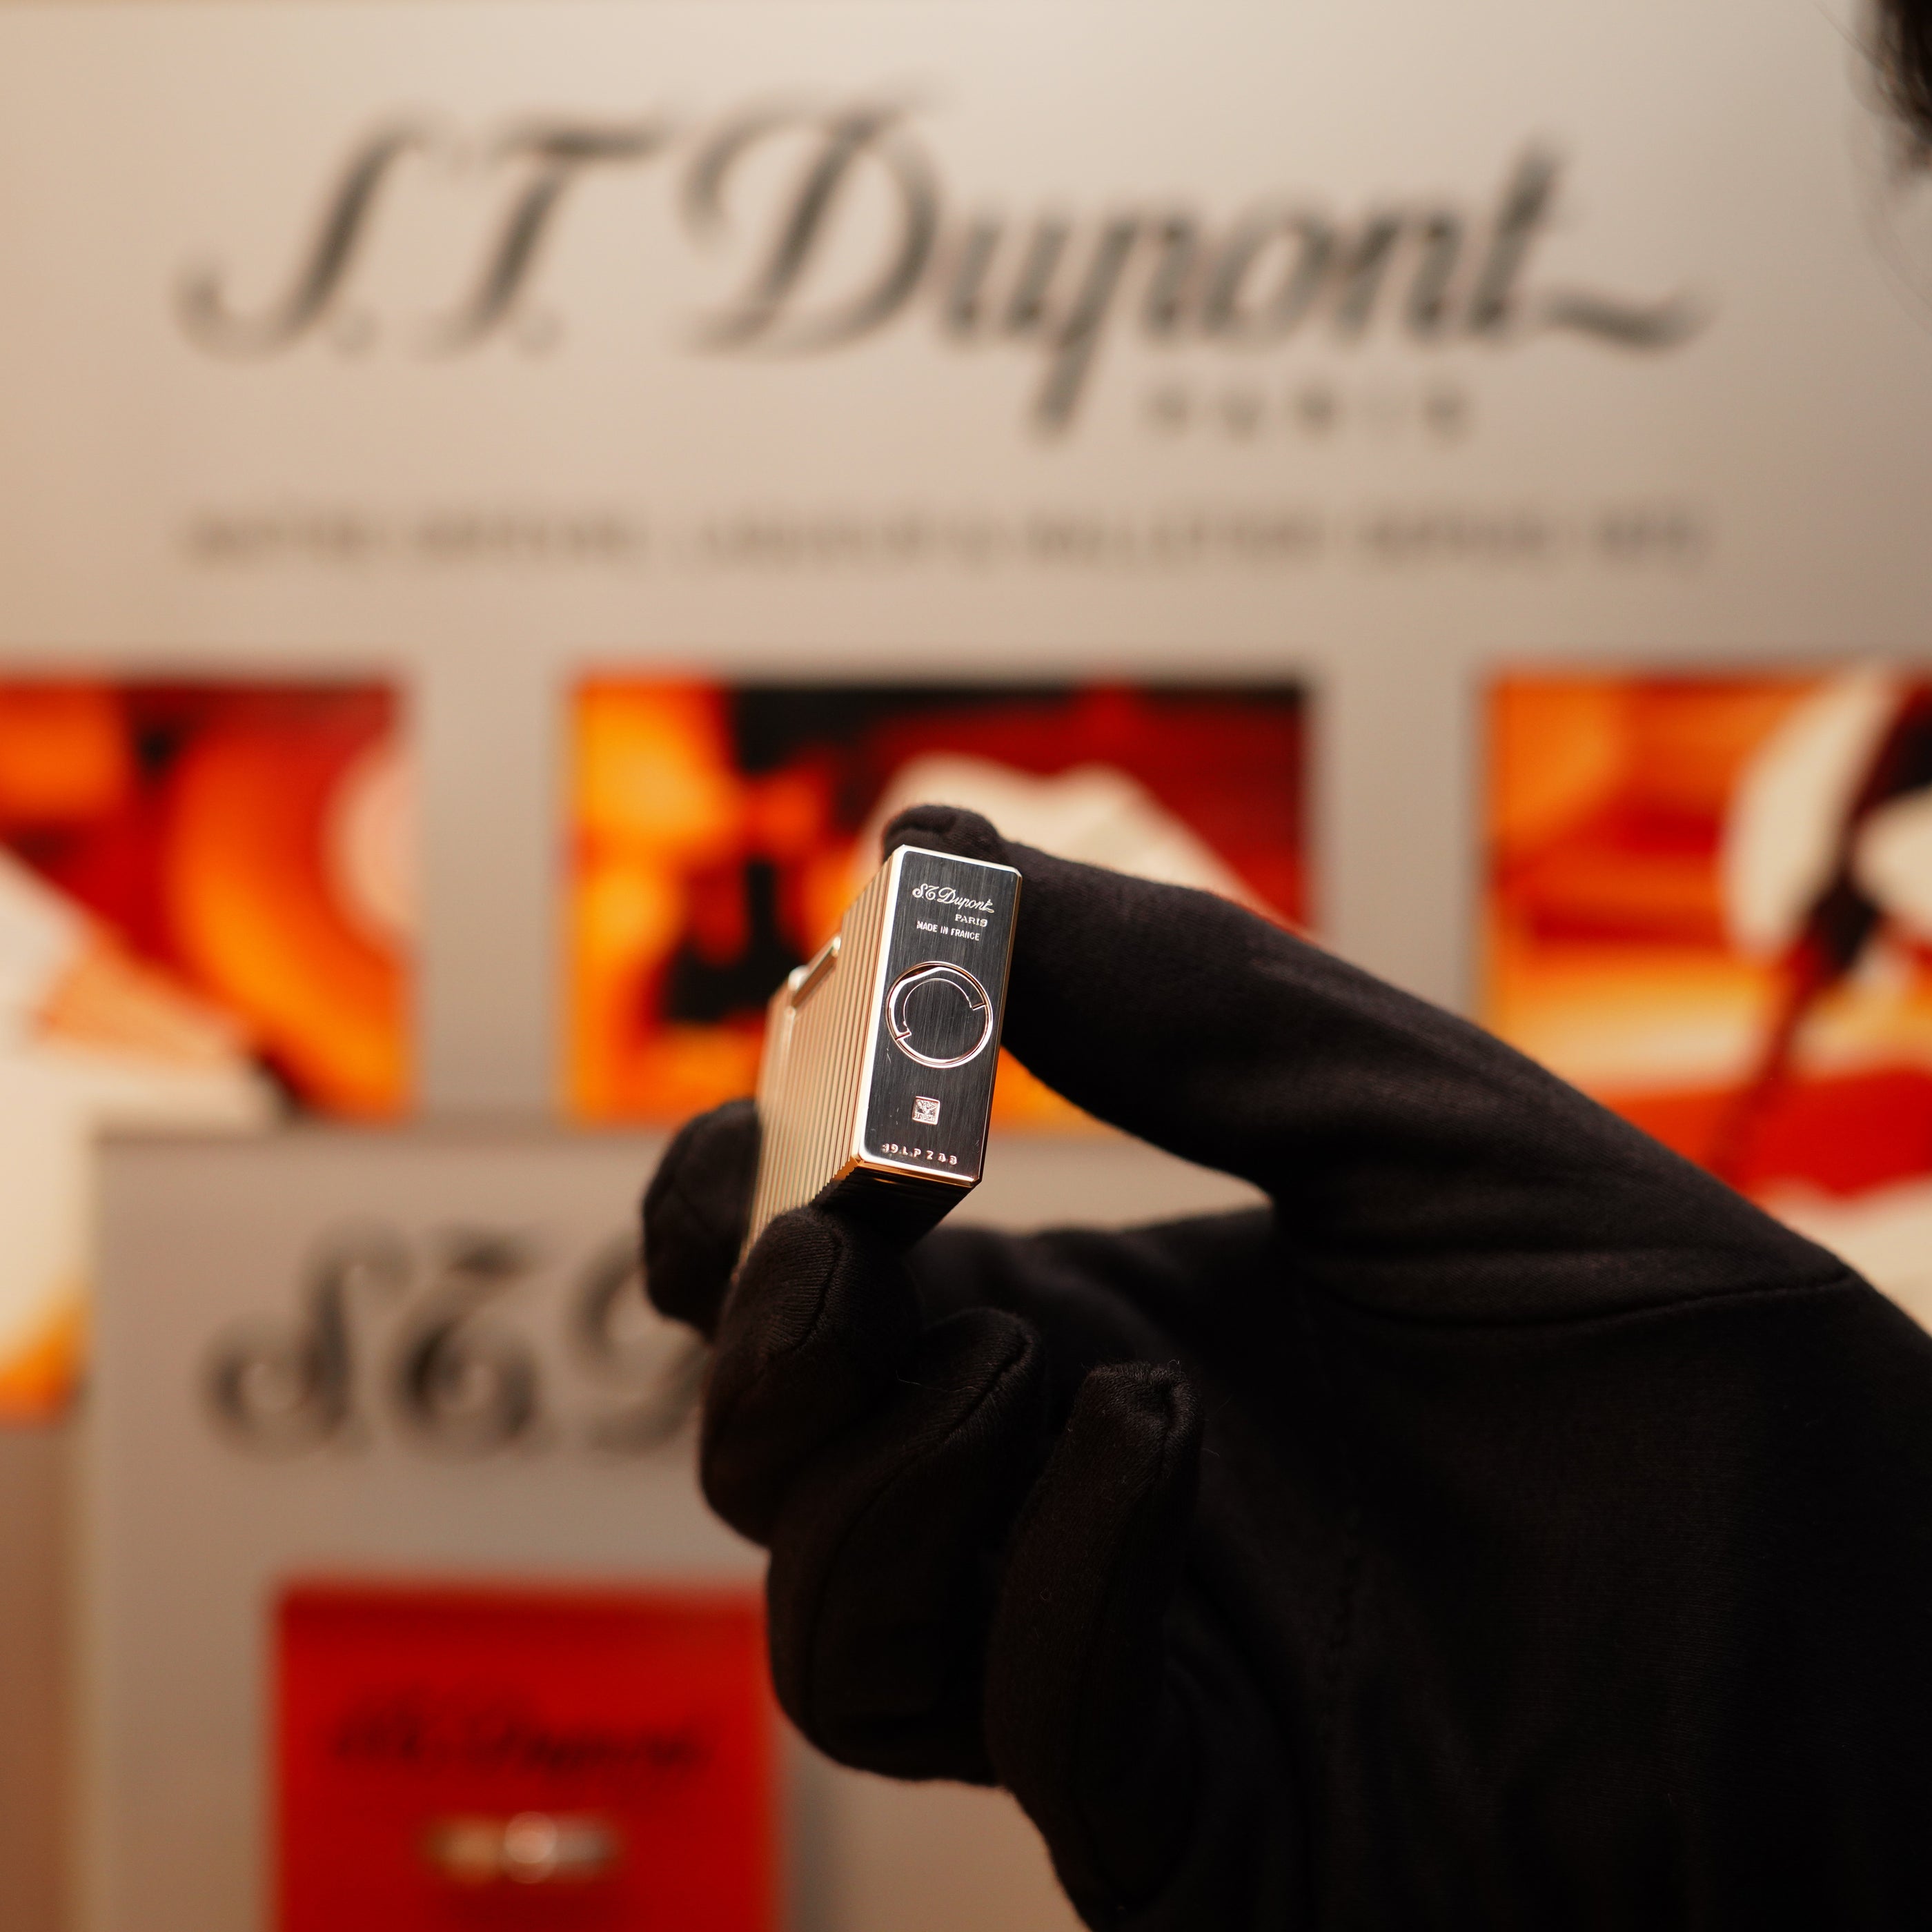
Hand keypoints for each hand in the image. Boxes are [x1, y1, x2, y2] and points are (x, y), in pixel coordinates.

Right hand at [644, 805, 1929, 1927]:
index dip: (747, 1201)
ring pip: (833, 1619)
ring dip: (878, 1466)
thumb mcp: (1424, 1129)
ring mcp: (1121, 1671)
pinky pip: (1016, 1714)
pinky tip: (1158, 1441)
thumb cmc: (1684, 1374)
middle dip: (765, 1337)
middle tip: (846, 1238)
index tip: (785, 1112)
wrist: (1883, 1635)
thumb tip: (930, 846)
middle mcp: (1074, 1501)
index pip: (831, 1285)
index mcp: (1101, 1330)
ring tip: (1050, 1349)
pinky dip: (1045, 1567)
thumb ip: (1187, 997)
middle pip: (780, 1452)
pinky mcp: (1191, 1822)